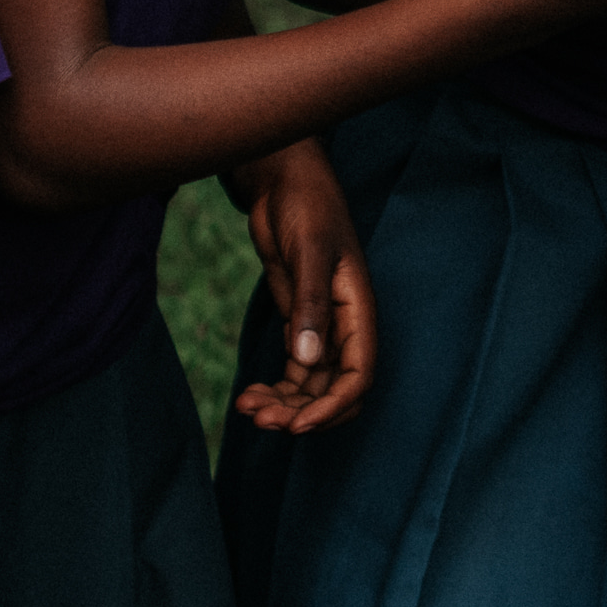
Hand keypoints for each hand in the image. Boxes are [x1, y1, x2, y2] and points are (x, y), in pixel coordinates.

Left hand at [229, 143, 377, 435]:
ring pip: (311, 385)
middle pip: (334, 388)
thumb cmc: (306, 206)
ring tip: (248, 409)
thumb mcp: (310, 251)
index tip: (298, 425)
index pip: (358, 374)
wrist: (282, 180)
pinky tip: (248, 394)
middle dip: (302, 411)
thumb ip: (310, 305)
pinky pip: (294, 370)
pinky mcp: (298, 320)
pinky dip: (275, 388)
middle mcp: (344, 323)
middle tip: (261, 420)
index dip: (333, 406)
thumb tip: (308, 361)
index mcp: (359, 308)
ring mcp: (320, 324)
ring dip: (284, 404)